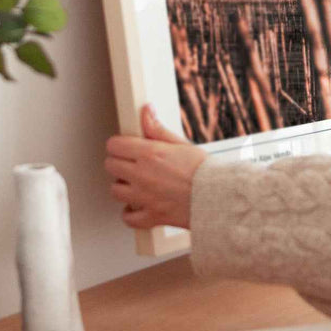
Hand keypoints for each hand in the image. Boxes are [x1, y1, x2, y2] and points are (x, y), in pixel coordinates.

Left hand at [104, 105, 207, 230]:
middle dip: (118, 163)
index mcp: (150, 154)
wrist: (219, 197)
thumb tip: (146, 112)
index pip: (114, 145)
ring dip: (123, 186)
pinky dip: (130, 213)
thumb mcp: (181, 144)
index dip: (118, 144)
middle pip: (110, 166)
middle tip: (130, 163)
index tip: (124, 146)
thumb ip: (157, 129)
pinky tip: (138, 205)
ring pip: (115, 191)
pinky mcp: (151, 216)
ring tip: (136, 183)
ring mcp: (144, 197)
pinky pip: (128, 218)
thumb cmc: (204, 171)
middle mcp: (142, 175)